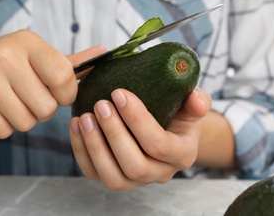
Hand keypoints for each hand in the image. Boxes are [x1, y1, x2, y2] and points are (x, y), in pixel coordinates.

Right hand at [0, 30, 104, 137]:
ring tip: (9, 102)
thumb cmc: (3, 64)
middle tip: (27, 98)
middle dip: (41, 110)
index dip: (66, 95)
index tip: (57, 94)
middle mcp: (6, 56)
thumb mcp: (33, 55)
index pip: (64, 77)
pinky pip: (4, 130)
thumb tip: (104, 53)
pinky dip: (3, 126)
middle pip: (47, 108)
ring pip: (27, 122)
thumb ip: (68, 61)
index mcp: (28, 42)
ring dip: (22, 119)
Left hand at [69, 87, 210, 190]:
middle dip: (114, 134)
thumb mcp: (192, 103)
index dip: (137, 121)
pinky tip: (76, 125)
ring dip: (95, 147)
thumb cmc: (177, 113)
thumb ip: (197, 100)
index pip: (160, 145)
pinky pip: (94, 173)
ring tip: (84, 118)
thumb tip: (196, 101)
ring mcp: (136, 180)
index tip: (119, 93)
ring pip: (113, 177)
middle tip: (101, 104)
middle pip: (135, 166)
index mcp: (181, 154)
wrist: (166, 127)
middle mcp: (160, 173)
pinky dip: (81, 151)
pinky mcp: (115, 177)